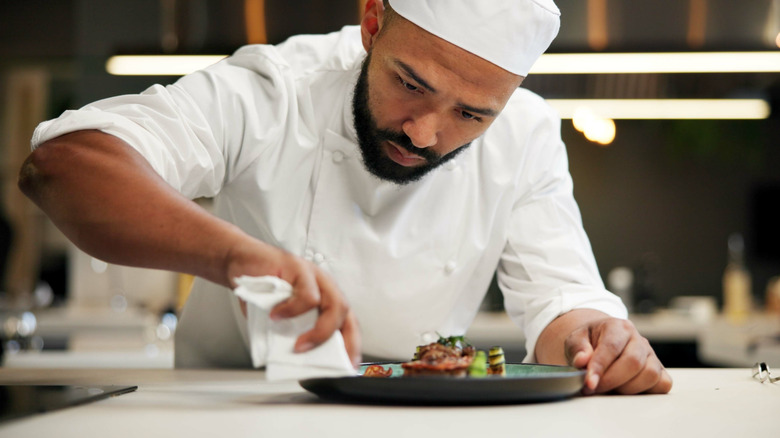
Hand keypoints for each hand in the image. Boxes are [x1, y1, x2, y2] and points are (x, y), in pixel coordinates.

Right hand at [227, 238, 361, 367]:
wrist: (239, 262)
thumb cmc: (260, 289)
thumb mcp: (279, 317)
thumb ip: (291, 331)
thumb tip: (298, 358)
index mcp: (324, 298)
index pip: (347, 321)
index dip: (352, 344)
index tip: (349, 366)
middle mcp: (324, 286)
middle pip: (345, 314)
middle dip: (342, 341)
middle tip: (324, 361)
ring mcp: (314, 276)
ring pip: (335, 304)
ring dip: (319, 331)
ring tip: (299, 346)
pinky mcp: (300, 268)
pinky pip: (307, 295)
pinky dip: (293, 311)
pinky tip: (276, 317)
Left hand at [565, 317, 671, 394]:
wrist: (600, 342)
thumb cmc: (589, 342)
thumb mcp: (575, 340)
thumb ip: (577, 348)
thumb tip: (581, 361)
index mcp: (618, 326)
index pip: (612, 347)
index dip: (600, 367)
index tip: (589, 383)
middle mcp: (638, 339)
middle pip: (633, 362)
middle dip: (611, 380)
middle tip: (593, 388)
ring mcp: (651, 354)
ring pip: (650, 374)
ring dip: (627, 388)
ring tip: (609, 388)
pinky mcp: (660, 370)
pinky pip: (662, 384)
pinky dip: (646, 391)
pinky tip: (626, 389)